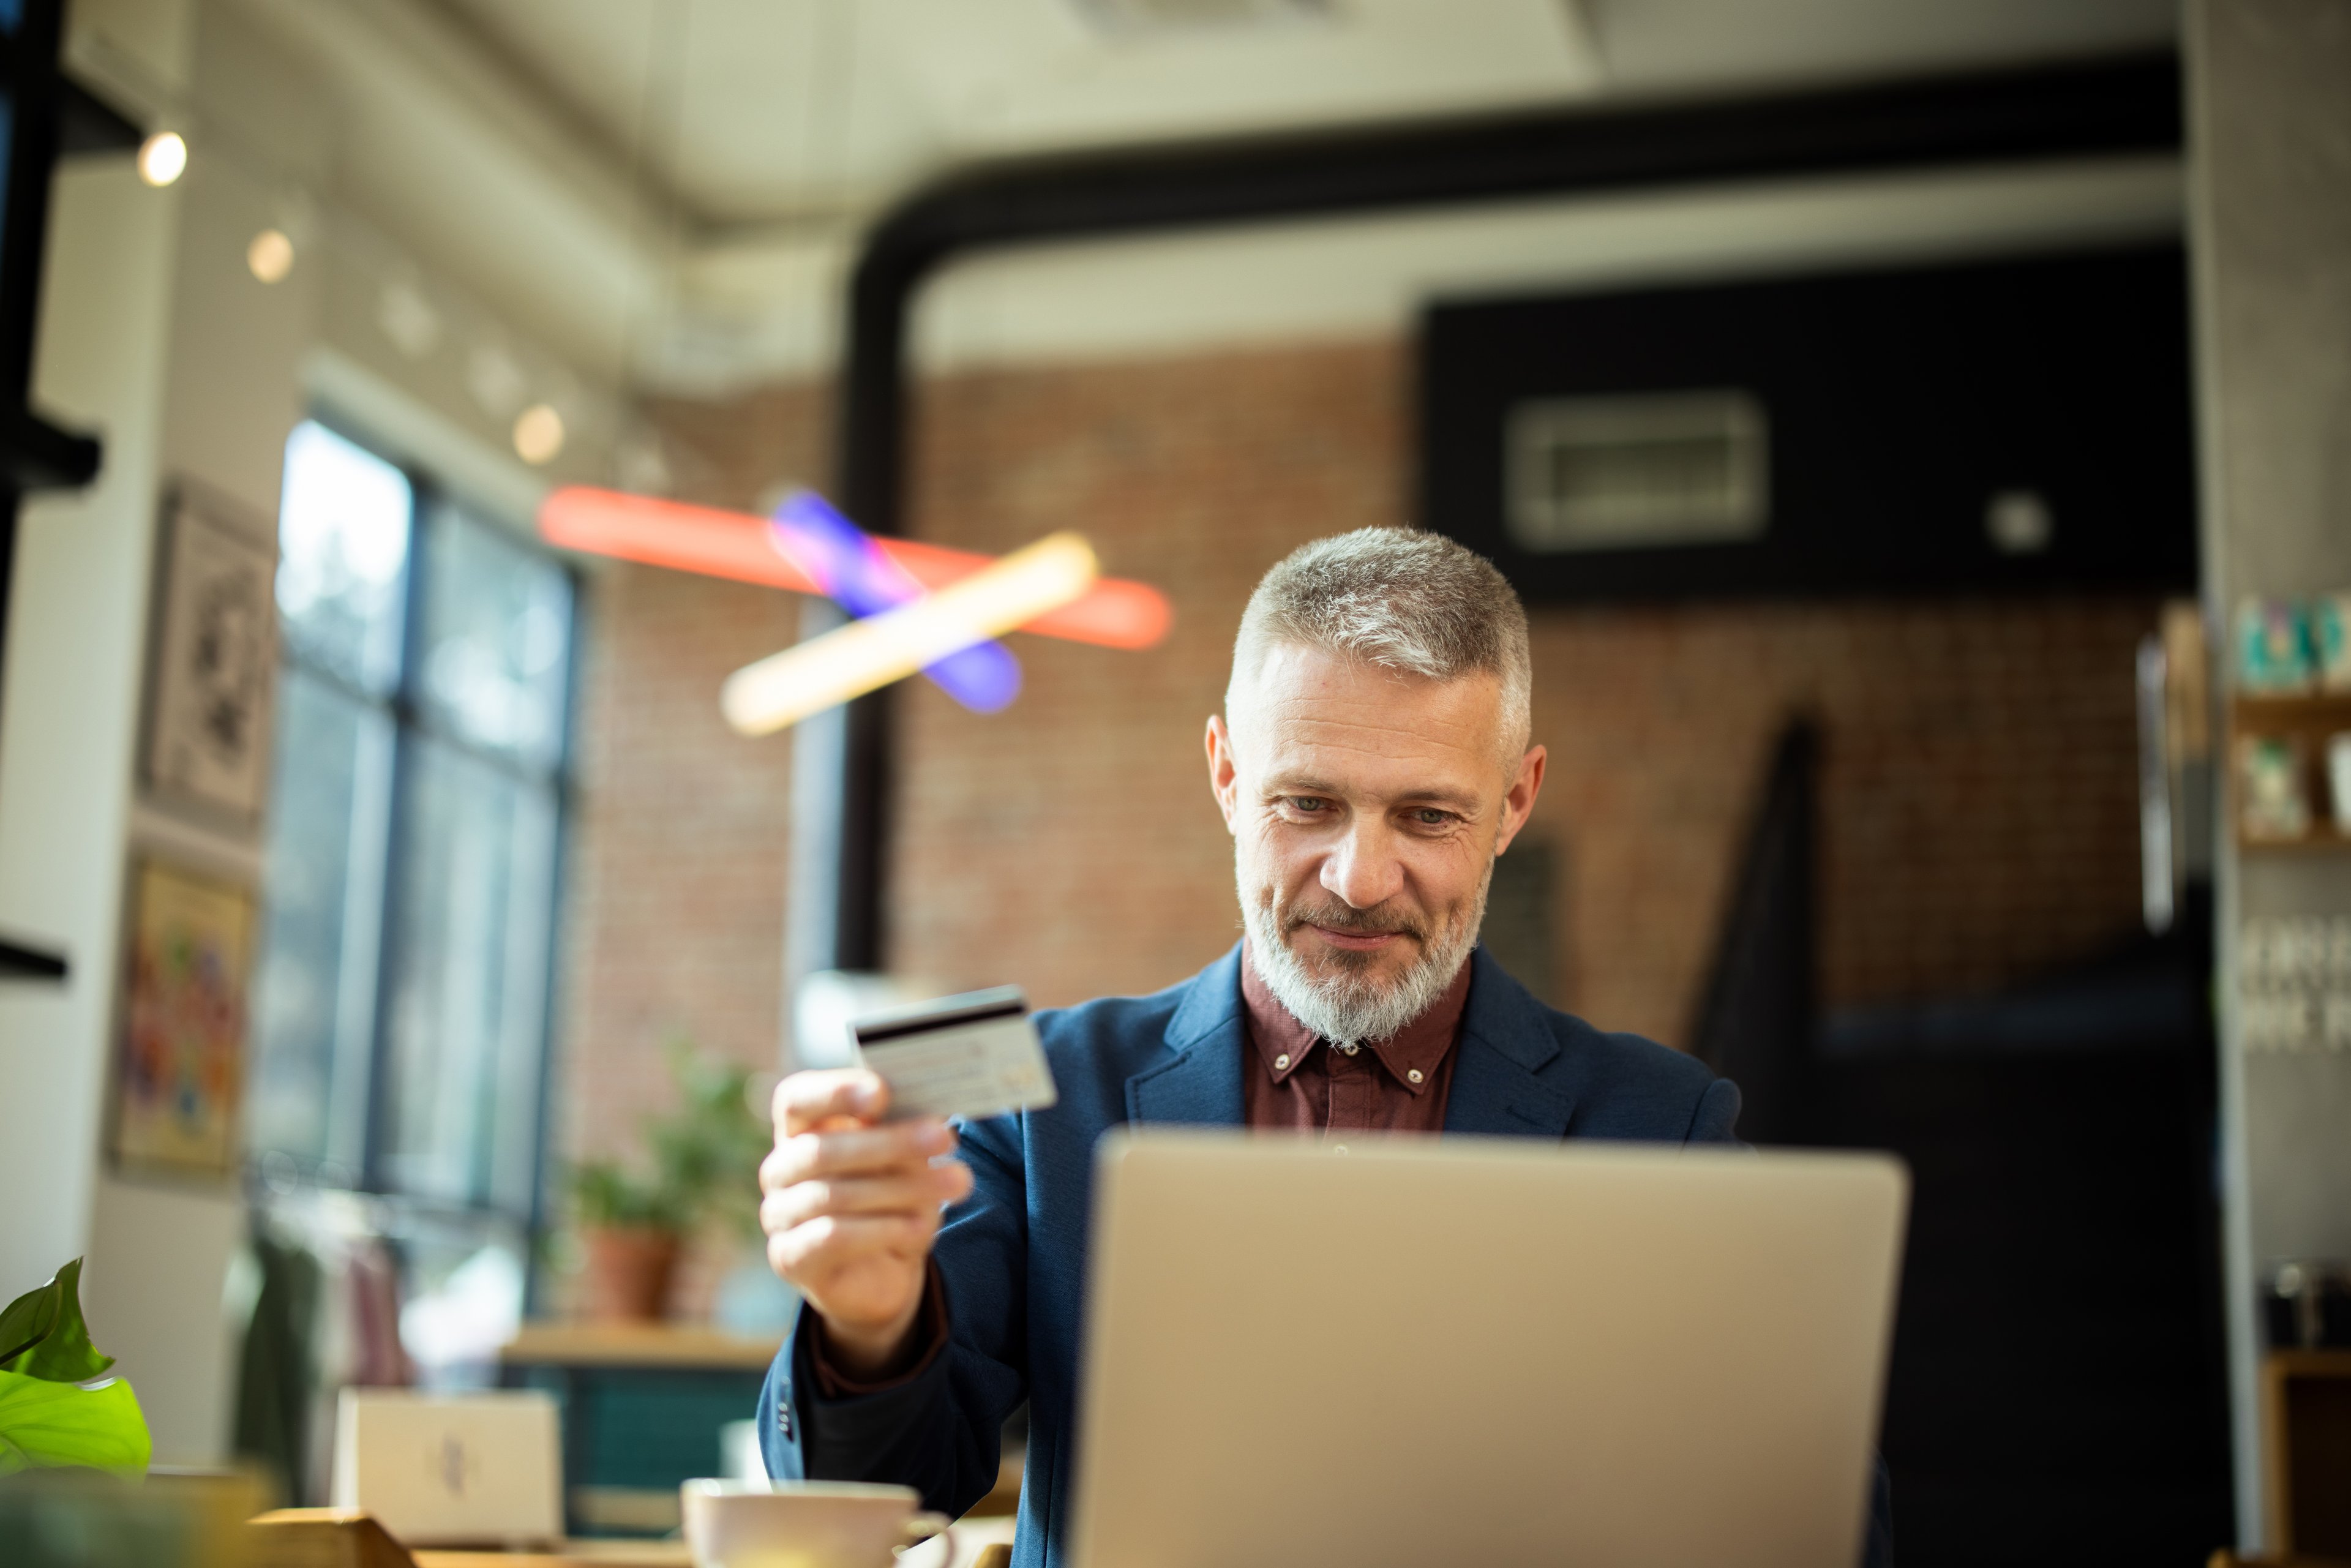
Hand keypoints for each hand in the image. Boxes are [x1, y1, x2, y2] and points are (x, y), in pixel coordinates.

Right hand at [760, 1069, 974, 1377]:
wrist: (882, 1272)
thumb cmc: (892, 1199)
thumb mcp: (904, 1160)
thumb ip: (904, 1133)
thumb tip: (933, 1121)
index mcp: (801, 1129)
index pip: (796, 1099)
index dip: (834, 1092)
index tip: (882, 1093)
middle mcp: (781, 1169)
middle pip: (821, 1149)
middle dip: (889, 1143)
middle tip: (945, 1138)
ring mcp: (779, 1215)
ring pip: (834, 1195)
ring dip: (902, 1188)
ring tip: (956, 1183)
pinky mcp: (790, 1257)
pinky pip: (833, 1237)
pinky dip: (883, 1229)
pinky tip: (919, 1227)